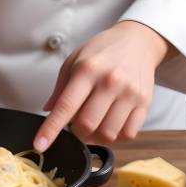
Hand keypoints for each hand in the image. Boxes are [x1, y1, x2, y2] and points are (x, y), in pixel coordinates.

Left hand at [34, 21, 170, 150]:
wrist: (138, 41)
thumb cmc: (102, 52)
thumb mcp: (74, 61)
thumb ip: (60, 88)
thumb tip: (48, 111)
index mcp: (88, 70)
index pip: (66, 106)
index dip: (51, 129)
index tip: (40, 145)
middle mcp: (110, 81)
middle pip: (87, 125)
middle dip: (76, 132)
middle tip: (76, 124)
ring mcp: (130, 93)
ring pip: (108, 134)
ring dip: (96, 137)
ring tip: (95, 123)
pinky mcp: (145, 103)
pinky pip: (128, 135)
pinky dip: (115, 137)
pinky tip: (110, 124)